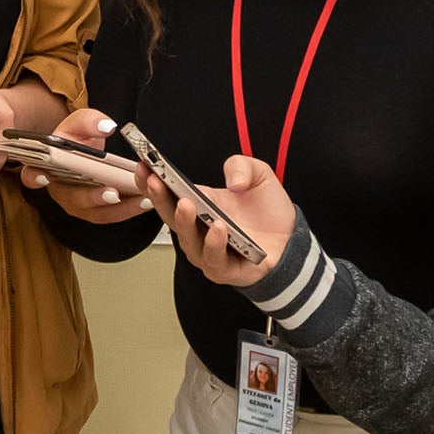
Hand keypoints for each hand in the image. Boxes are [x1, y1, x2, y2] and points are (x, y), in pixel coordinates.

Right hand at [18, 108, 156, 222]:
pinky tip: (146, 200)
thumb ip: (90, 121)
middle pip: (73, 200)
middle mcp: (59, 190)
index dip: (36, 178)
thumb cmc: (76, 138)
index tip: (44, 177)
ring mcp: (77, 204)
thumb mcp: (80, 122)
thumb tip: (106, 126)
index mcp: (46, 168)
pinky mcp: (95, 211)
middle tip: (113, 193)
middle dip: (94, 198)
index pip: (32, 175)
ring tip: (142, 198)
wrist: (83, 150)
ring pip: (96, 213)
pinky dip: (130, 209)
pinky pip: (111, 214)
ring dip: (121, 208)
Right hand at [147, 154, 295, 287]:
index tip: (142, 164)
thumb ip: (242, 166)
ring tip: (186, 204)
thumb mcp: (259, 176)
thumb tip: (231, 180)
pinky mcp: (224, 269)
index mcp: (198, 204)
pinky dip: (214, 243)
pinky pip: (213, 259)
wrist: (291, 241)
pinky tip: (218, 228)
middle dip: (158, 197)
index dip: (150, 180)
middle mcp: (197, 229)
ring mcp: (207, 250)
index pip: (166, 193)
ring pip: (187, 240)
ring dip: (184, 222)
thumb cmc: (268, 213)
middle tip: (155, 181)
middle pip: (169, 215)